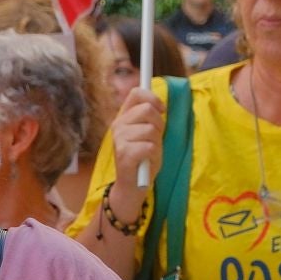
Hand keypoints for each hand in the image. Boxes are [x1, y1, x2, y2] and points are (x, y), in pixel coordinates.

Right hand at [108, 88, 164, 215]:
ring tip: (149, 152)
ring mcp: (119, 139)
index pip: (136, 93)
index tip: (162, 109)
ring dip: (156, 142)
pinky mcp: (124, 154)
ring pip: (150, 129)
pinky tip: (147, 161)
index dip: (153, 98)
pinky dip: (154, 155)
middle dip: (159, 124)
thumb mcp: (146, 134)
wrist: (132, 186)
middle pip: (147, 110)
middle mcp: (118, 126)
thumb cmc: (143, 159)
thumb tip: (157, 103)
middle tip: (155, 138)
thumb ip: (148, 119)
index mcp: (123, 117)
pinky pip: (150, 146)